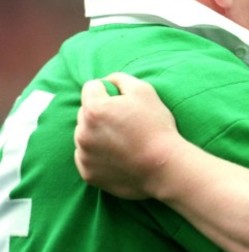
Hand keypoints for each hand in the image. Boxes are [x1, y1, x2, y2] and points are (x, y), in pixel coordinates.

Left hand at [74, 72, 180, 199]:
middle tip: (126, 122)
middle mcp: (82, 131)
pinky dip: (98, 155)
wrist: (163, 167)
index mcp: (94, 109)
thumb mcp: (144, 90)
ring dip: (98, 134)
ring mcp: (84, 155)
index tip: (124, 102)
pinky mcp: (88, 173)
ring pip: (85, 135)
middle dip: (101, 113)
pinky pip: (87, 157)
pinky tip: (119, 155)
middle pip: (86, 112)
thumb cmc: (155, 126)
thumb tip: (107, 81)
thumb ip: (120, 79)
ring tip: (124, 140)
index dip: (109, 90)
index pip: (91, 87)